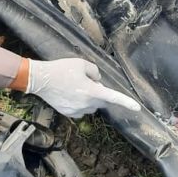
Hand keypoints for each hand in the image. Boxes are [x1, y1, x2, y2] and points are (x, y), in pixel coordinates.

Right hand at [26, 58, 141, 119]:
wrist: (40, 79)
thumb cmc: (60, 69)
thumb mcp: (80, 63)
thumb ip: (94, 71)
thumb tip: (97, 80)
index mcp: (91, 91)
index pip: (113, 97)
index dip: (126, 102)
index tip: (137, 109)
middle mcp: (86, 104)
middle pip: (102, 101)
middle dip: (99, 93)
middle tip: (88, 81)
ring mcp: (77, 111)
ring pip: (91, 106)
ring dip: (89, 99)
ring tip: (75, 86)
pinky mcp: (68, 113)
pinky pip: (81, 110)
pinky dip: (80, 103)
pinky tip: (69, 94)